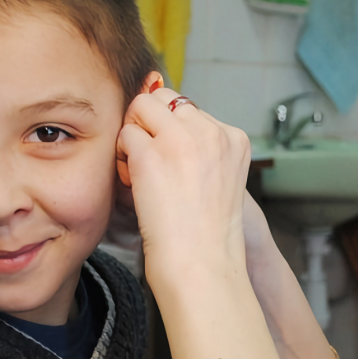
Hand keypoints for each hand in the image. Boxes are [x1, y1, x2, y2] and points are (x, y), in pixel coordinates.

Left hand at [116, 75, 252, 291]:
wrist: (202, 263)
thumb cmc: (205, 230)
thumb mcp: (217, 176)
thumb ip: (197, 142)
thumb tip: (155, 95)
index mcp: (234, 138)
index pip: (189, 109)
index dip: (171, 132)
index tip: (174, 163)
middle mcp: (212, 132)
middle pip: (165, 99)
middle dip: (150, 124)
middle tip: (153, 162)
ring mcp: (182, 141)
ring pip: (141, 107)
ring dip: (134, 135)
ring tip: (143, 171)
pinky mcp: (152, 155)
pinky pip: (125, 135)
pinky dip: (123, 158)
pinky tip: (136, 184)